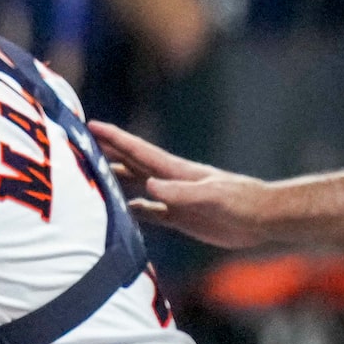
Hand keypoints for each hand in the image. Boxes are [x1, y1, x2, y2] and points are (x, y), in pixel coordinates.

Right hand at [91, 121, 273, 248]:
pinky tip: (119, 213)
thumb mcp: (212, 196)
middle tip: (79, 145)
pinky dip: (131, 211)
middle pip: (130, 164)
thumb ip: (180, 192)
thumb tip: (147, 186)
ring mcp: (174, 199)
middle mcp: (170, 182)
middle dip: (105, 153)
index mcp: (176, 171)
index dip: (114, 138)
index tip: (90, 125)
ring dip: (114, 182)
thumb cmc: (243, 202)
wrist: (264, 218)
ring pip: (135, 187)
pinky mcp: (180, 217)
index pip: (138, 150)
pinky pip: (149, 213)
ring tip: (90, 178)